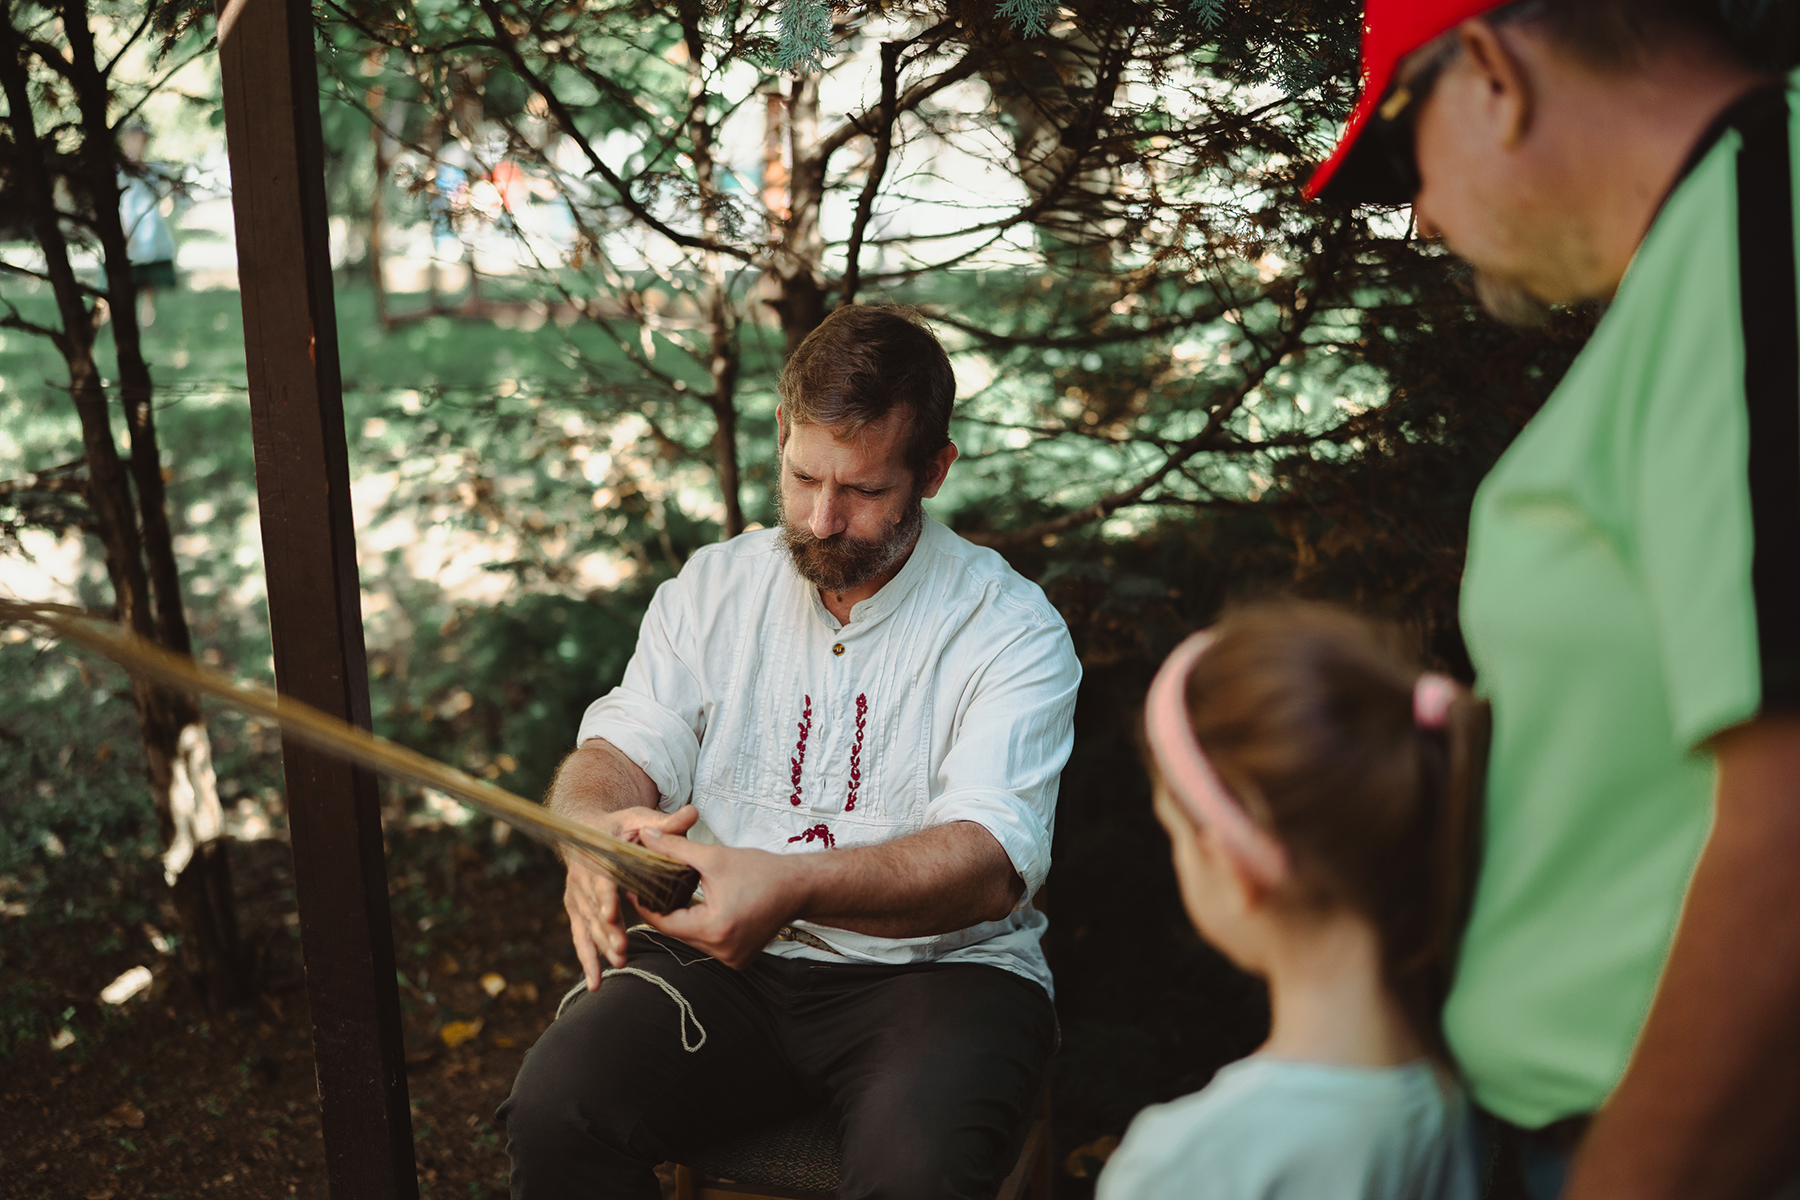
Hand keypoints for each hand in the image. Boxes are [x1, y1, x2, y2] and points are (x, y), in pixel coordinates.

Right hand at [564, 804, 697, 988]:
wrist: (584, 830)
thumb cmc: (618, 825)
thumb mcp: (639, 818)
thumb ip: (666, 823)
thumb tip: (693, 813)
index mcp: (597, 854)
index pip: (600, 877)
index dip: (604, 894)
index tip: (611, 911)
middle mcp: (581, 877)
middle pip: (593, 907)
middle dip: (606, 929)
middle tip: (621, 948)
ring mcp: (577, 896)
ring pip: (587, 925)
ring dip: (600, 945)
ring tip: (619, 961)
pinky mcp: (577, 911)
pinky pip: (581, 937)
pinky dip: (587, 960)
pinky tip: (596, 984)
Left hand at [634, 830, 809, 967]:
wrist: (799, 887)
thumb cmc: (762, 871)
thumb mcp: (714, 856)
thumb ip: (675, 847)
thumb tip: (646, 836)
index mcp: (714, 929)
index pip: (663, 922)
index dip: (645, 905)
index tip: (634, 888)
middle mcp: (722, 951)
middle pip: (677, 932)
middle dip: (664, 909)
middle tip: (652, 887)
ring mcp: (732, 959)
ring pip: (691, 939)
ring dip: (683, 918)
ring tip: (674, 895)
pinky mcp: (738, 960)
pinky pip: (708, 944)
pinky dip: (701, 927)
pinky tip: (701, 908)